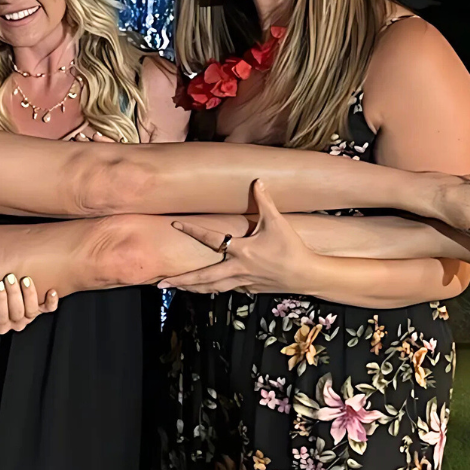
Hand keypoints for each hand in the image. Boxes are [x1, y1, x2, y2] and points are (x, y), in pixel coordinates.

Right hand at [0, 272, 57, 334]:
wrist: (4, 296)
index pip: (0, 319)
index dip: (0, 302)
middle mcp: (15, 322)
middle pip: (16, 313)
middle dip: (13, 294)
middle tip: (9, 278)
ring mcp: (28, 316)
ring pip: (31, 311)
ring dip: (29, 295)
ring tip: (25, 279)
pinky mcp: (39, 310)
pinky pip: (48, 309)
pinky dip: (51, 301)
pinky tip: (51, 291)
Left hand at [162, 181, 307, 293]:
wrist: (307, 275)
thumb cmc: (292, 248)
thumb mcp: (278, 222)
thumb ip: (265, 201)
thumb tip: (258, 180)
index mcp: (241, 250)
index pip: (211, 238)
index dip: (192, 230)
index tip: (175, 224)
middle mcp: (237, 268)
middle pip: (204, 277)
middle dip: (182, 281)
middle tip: (161, 284)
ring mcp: (243, 281)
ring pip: (213, 288)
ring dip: (194, 288)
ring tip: (177, 289)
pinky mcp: (249, 289)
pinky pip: (228, 289)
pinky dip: (215, 289)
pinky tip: (207, 289)